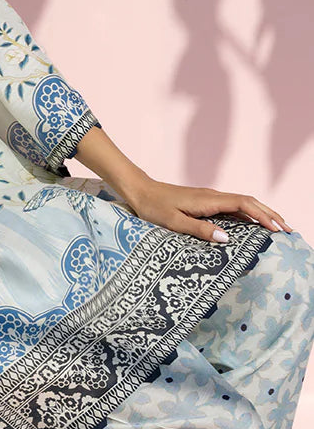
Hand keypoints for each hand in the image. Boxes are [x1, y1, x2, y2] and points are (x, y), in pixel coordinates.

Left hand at [122, 176, 293, 242]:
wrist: (140, 190)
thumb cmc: (154, 207)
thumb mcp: (174, 222)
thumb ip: (200, 230)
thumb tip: (227, 238)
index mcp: (208, 200)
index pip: (244, 204)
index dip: (262, 216)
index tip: (278, 229)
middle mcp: (213, 196)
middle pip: (249, 202)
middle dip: (270, 215)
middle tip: (288, 231)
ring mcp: (210, 198)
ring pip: (243, 204)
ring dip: (261, 214)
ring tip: (278, 228)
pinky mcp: (206, 202)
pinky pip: (233, 208)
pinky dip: (248, 215)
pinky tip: (253, 226)